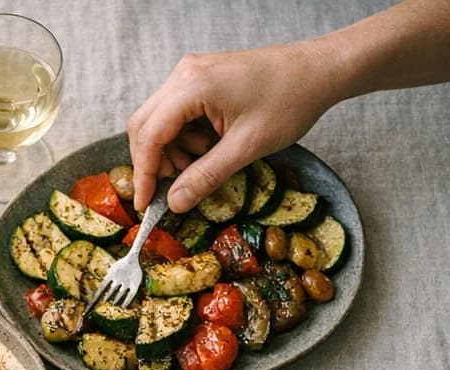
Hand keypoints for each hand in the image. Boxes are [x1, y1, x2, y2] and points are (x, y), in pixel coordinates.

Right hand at [126, 41, 332, 212]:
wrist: (320, 69)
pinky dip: (184, 138)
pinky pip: (175, 115)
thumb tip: (174, 203)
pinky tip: (209, 146)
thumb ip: (205, 177)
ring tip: (205, 160)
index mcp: (191, 86)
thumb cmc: (291, 100)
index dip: (144, 174)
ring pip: (157, 122)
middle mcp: (184, 74)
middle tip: (178, 185)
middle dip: (155, 163)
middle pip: (144, 126)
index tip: (146, 205)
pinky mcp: (200, 79)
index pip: (149, 136)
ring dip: (172, 151)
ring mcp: (191, 73)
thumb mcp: (246, 147)